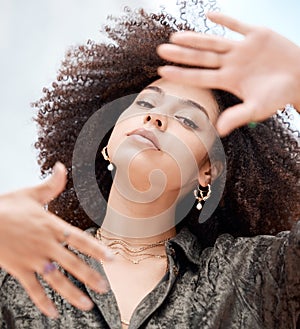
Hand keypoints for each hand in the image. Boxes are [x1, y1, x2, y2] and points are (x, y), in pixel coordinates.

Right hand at [0, 162, 112, 317]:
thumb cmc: (6, 206)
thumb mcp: (31, 193)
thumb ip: (52, 184)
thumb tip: (61, 167)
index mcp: (52, 226)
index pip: (80, 239)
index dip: (98, 249)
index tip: (112, 258)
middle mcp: (46, 245)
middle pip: (73, 263)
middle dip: (90, 277)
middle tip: (105, 289)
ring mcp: (33, 259)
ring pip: (57, 280)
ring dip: (73, 294)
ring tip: (86, 305)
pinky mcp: (19, 269)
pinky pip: (33, 289)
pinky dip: (43, 302)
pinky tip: (53, 312)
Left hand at [157, 12, 299, 135]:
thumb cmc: (279, 96)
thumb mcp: (258, 108)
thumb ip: (238, 116)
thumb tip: (219, 130)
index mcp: (229, 80)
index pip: (200, 76)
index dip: (181, 73)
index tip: (162, 71)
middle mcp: (231, 64)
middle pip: (201, 58)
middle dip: (181, 54)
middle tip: (161, 50)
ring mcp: (242, 49)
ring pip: (214, 41)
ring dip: (195, 38)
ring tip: (175, 36)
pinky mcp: (257, 35)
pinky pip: (238, 25)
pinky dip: (225, 19)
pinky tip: (208, 15)